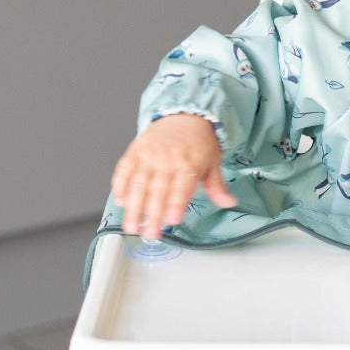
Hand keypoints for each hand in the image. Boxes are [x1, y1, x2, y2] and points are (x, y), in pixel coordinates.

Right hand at [111, 113, 236, 239]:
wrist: (184, 115)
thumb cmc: (199, 142)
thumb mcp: (213, 162)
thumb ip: (217, 186)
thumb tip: (229, 202)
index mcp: (189, 163)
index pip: (182, 187)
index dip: (176, 204)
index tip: (172, 220)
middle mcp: (167, 159)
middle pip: (158, 190)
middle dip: (152, 215)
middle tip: (149, 235)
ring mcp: (149, 155)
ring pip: (138, 183)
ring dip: (133, 207)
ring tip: (131, 226)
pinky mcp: (135, 151)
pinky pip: (124, 169)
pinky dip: (120, 186)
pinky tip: (121, 201)